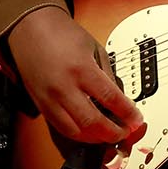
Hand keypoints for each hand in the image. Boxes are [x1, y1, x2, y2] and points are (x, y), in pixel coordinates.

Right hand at [7, 5, 146, 145]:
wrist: (31, 30)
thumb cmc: (62, 35)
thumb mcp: (93, 48)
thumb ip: (106, 74)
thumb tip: (119, 99)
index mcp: (81, 69)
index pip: (110, 98)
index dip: (127, 113)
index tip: (136, 120)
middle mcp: (64, 87)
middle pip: (92, 121)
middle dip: (113, 132)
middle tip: (125, 132)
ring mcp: (50, 98)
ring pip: (75, 131)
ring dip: (96, 138)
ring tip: (110, 136)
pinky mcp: (41, 105)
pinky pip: (60, 128)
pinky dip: (78, 134)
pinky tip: (90, 133)